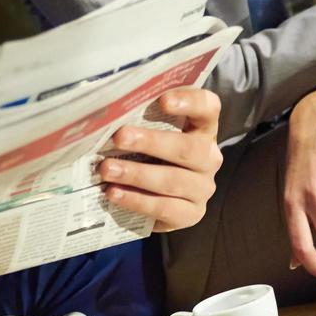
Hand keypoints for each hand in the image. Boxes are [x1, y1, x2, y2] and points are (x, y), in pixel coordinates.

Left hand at [98, 87, 221, 232]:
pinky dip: (136, 200)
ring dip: (137, 174)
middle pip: (187, 148)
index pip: (208, 107)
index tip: (163, 101)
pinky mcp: (192, 214)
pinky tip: (114, 193)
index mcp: (203, 128)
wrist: (160, 198)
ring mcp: (203, 188)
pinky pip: (164, 207)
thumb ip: (141, 118)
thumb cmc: (150, 153)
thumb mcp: (151, 132)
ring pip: (173, 180)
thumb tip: (108, 107)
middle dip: (151, 142)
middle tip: (119, 137)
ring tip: (106, 169)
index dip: (189, 102)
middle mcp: (209, 157)